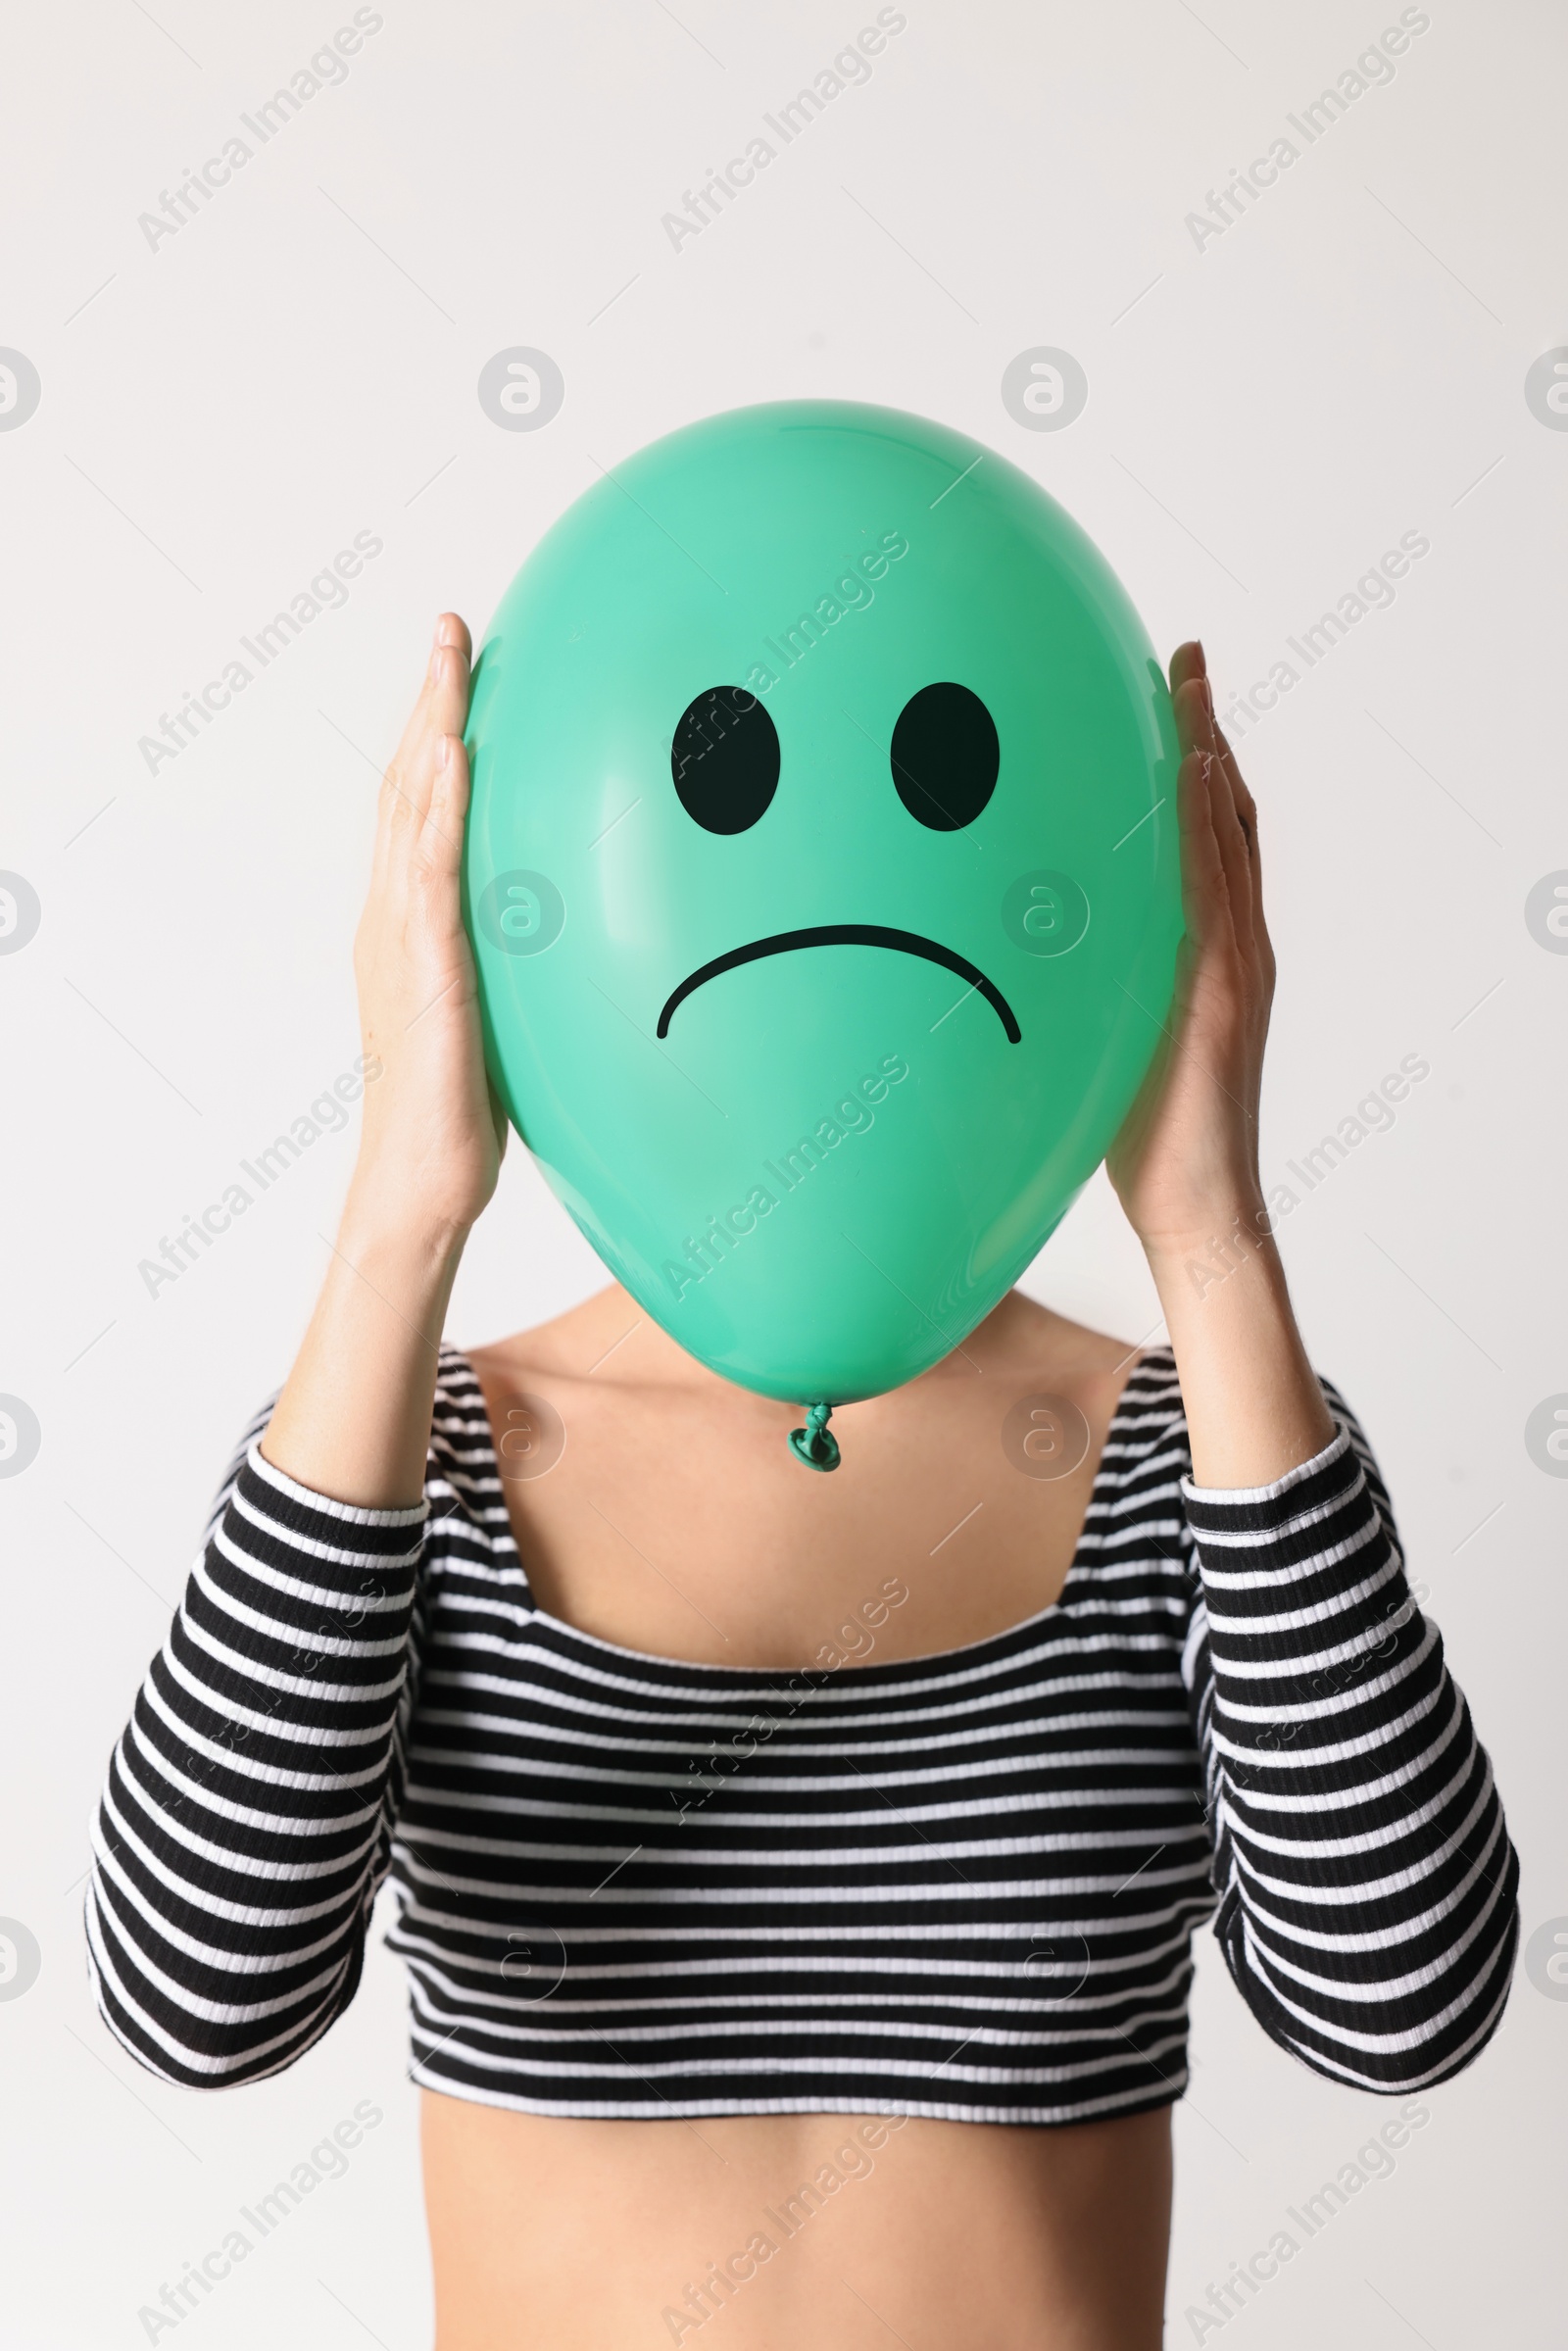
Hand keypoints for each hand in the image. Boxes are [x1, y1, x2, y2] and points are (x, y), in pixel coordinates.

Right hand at [348, 613, 505, 1243]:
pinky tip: (457, 753)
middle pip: (409, 784)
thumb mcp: (497, 1016)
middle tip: (450, 622)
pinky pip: (429, 872)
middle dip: (429, 699)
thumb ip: (515, 965)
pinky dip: (439, 806)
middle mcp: (395, 918)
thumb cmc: (461, 1116)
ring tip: (451, 652)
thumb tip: (566, 936)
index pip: (423, 807)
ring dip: (432, 722)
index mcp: (410, 925)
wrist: (422, 1184)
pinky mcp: (425, 968)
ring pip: (412, 807)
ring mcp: (403, 939)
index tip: (461, 666)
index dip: (438, 732)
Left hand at [1105, 639, 1274, 1260]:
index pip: (1205, 837)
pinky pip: (1215, 895)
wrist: (1195, 1213)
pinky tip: (1190, 775)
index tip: (1168, 692)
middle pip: (1226, 816)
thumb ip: (1087, 986)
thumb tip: (1026, 954)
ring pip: (1228, 839)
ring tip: (1188, 682)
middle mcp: (1232, 946)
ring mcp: (1234, 967)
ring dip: (1208, 756)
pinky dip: (1207, 831)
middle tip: (1185, 656)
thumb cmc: (1144, 1139)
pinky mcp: (1220, 996)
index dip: (1193, 762)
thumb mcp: (1104, 1037)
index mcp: (1207, 952)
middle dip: (1206, 731)